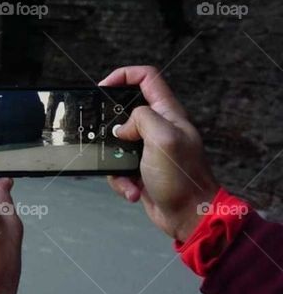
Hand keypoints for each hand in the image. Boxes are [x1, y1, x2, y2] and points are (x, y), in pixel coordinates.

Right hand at [100, 66, 218, 240]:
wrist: (190, 217)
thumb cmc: (183, 179)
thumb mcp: (163, 138)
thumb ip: (141, 119)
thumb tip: (122, 127)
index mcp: (168, 114)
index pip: (147, 78)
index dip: (124, 75)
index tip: (103, 87)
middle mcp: (160, 128)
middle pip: (126, 111)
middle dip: (110, 124)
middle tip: (104, 135)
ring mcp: (150, 149)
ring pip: (117, 142)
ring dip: (114, 159)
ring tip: (126, 173)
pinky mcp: (142, 169)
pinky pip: (118, 166)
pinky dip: (120, 180)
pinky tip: (132, 189)